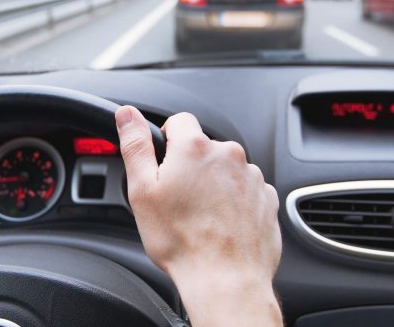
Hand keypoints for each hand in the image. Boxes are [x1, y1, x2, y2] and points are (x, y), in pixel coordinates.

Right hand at [115, 106, 282, 326]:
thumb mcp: (142, 191)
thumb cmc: (181, 241)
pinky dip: (234, 203)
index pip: (180, 121)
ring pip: (226, 171)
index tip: (164, 166)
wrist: (225, 279)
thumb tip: (127, 114)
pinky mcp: (267, 199)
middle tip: (178, 201)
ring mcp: (252, 177)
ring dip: (214, 186)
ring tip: (201, 219)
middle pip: (204, 148)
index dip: (167, 142)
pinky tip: (221, 226)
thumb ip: (135, 145)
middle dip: (191, 168)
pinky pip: (246, 191)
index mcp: (195, 147)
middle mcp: (229, 155)